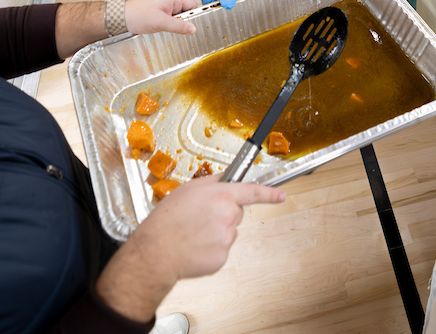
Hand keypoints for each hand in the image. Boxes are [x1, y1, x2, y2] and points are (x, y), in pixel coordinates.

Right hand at [95, 176, 284, 320]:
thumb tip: (227, 177)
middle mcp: (228, 216)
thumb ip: (213, 181)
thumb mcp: (188, 189)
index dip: (269, 193)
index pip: (253, 192)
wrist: (156, 252)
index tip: (280, 196)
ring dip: (216, 231)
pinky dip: (211, 248)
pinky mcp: (222, 258)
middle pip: (236, 212)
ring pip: (229, 231)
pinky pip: (222, 249)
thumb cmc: (167, 219)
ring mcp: (227, 238)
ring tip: (194, 232)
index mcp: (222, 195)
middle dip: (223, 213)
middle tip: (200, 217)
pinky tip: (195, 246)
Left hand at [125, 0, 197, 35]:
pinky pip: (170, 16)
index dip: (195, 14)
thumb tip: (193, 28)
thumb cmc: (137, 15)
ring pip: (178, 14)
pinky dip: (170, 23)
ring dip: (176, 23)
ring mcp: (163, 5)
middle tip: (179, 28)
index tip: (194, 25)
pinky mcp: (158, 10)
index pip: (192, 4)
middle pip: (186, 9)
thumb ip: (179, 26)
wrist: (121, 17)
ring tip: (168, 28)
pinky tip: (164, 28)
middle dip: (185, 20)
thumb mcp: (161, 23)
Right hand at [199, 0, 247, 8]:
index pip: (210, 10)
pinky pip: (233, 2)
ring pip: (227, 6)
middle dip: (227, 9)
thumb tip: (227, 6)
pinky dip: (238, 1)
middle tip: (234, 4)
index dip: (219, 12)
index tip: (228, 9)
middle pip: (219, 10)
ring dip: (233, 5)